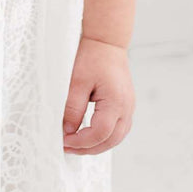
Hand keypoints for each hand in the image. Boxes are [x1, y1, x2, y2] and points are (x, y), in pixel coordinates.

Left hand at [62, 37, 135, 154]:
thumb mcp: (77, 82)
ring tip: (76, 145)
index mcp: (116, 102)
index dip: (81, 142)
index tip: (64, 141)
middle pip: (110, 140)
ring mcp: (129, 108)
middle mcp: (127, 108)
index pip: (99, 134)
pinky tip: (89, 135)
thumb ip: (73, 109)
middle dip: (88, 148)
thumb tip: (67, 132)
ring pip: (116, 138)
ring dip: (97, 145)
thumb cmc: (92, 58)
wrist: (107, 43)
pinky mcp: (125, 105)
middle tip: (67, 148)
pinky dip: (104, 137)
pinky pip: (118, 129)